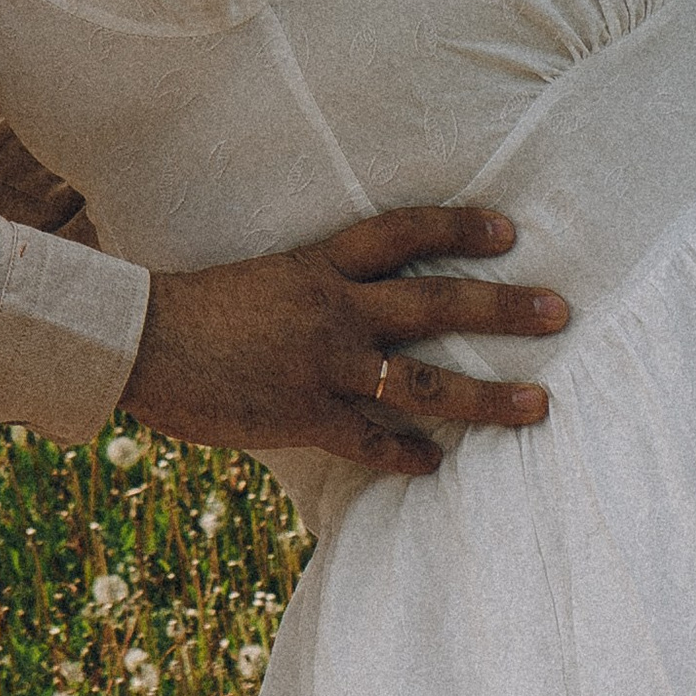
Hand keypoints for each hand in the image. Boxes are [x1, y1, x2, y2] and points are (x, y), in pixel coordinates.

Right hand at [123, 208, 565, 478]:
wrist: (135, 340)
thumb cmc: (186, 309)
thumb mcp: (256, 281)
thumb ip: (304, 289)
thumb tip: (342, 300)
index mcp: (317, 265)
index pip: (402, 233)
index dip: (459, 227)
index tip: (509, 230)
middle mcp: (333, 308)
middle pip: (436, 302)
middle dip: (503, 306)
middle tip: (560, 310)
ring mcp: (322, 364)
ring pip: (424, 381)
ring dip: (487, 396)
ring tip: (540, 403)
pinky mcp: (301, 414)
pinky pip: (370, 440)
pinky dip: (406, 455)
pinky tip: (435, 467)